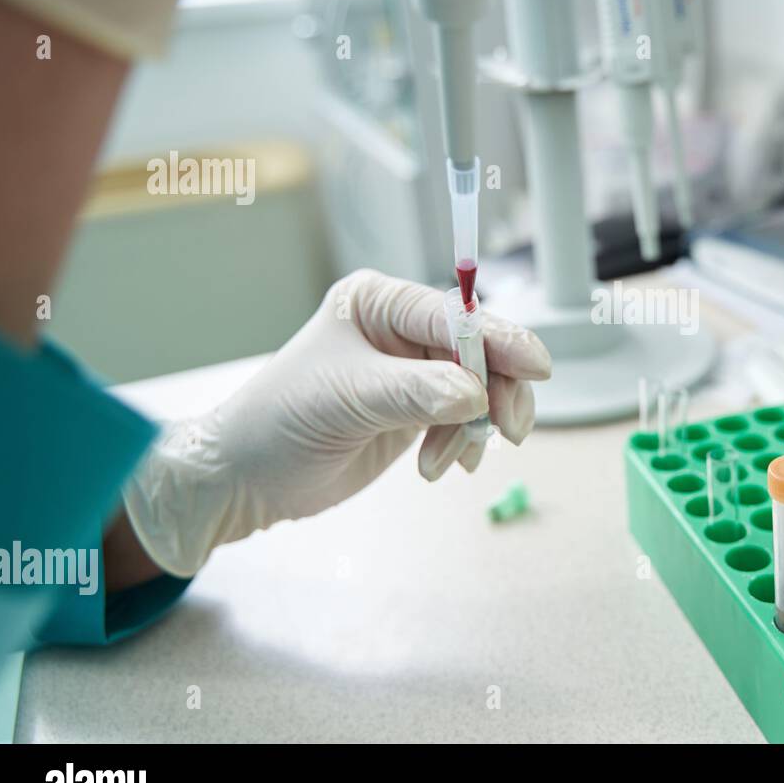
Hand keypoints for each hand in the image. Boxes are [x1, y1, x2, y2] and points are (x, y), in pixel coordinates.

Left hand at [121, 269, 550, 576]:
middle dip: (499, 391)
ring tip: (446, 461)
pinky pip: (466, 420)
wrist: (247, 479)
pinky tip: (440, 466)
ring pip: (481, 389)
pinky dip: (463, 445)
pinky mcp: (417, 410)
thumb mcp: (347, 399)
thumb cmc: (279, 422)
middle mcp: (400, 330)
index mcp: (379, 302)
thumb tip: (475, 394)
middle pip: (480, 350)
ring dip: (475, 428)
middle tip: (509, 430)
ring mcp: (412, 371)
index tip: (536, 367)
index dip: (500, 339)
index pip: (455, 314)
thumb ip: (414, 392)